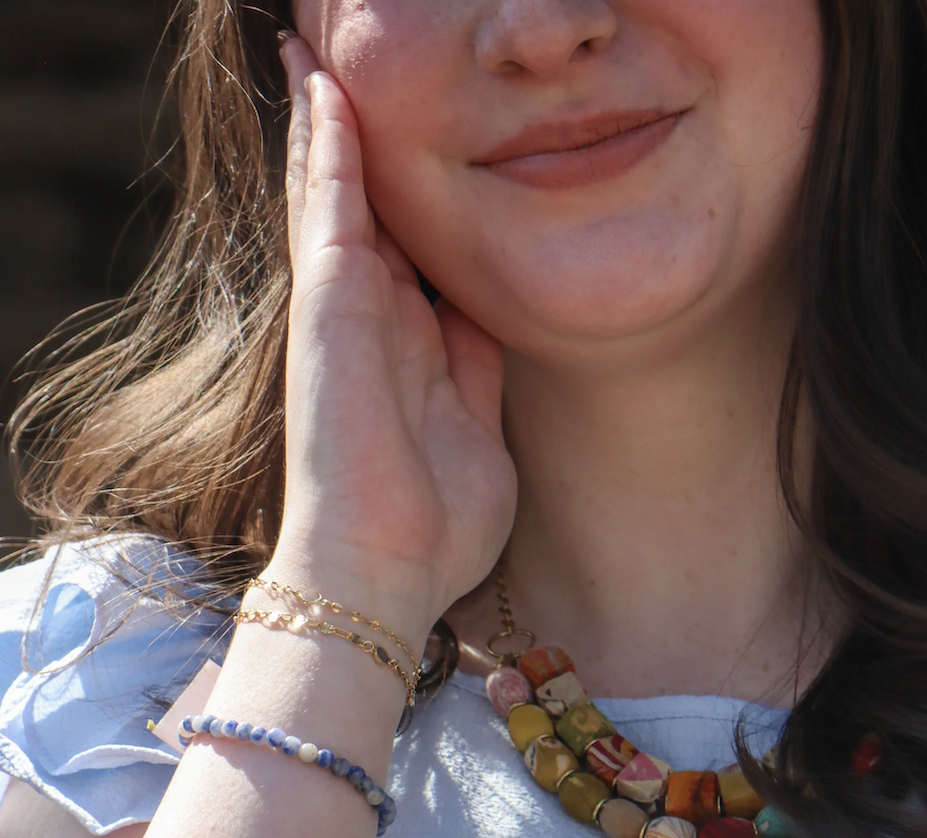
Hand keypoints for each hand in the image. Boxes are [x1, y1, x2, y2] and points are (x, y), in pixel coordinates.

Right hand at [271, 37, 516, 630]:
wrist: (385, 572)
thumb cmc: (435, 530)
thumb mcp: (481, 435)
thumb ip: (479, 373)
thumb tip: (489, 321)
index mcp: (411, 347)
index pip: (410, 248)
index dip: (411, 194)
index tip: (425, 144)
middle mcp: (372, 318)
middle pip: (363, 206)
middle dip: (359, 141)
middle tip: (350, 68)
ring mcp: (344, 308)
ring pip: (331, 190)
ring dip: (325, 121)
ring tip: (315, 54)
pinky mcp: (327, 303)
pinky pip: (325, 202)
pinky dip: (323, 142)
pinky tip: (322, 85)